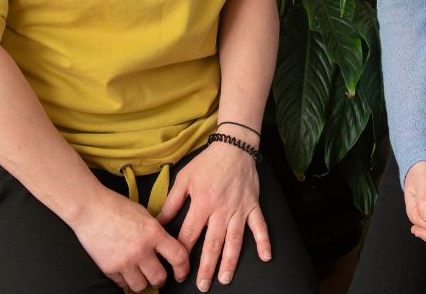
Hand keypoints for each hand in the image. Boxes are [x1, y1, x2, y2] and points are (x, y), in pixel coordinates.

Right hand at [68, 185, 189, 291]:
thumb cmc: (116, 207)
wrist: (90, 208)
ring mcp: (124, 261)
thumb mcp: (144, 215)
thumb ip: (156, 232)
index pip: (178, 256)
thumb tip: (164, 246)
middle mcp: (141, 250)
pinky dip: (125, 280)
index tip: (182, 273)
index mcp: (154, 233)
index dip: (183, 269)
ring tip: (141, 275)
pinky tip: (125, 271)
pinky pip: (122, 284)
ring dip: (143, 282)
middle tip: (159, 276)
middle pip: (160, 277)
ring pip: (141, 286)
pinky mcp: (109, 268)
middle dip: (161, 279)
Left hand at [158, 141, 269, 291]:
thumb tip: (159, 221)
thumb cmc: (207, 163)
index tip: (177, 266)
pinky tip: (265, 257)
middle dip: (206, 266)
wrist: (234, 147)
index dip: (182, 251)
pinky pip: (260, 225)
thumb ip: (172, 202)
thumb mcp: (184, 179)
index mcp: (202, 203)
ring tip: (225, 278)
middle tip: (202, 285)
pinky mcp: (252, 206)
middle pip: (213, 242)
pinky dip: (264, 241)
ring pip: (235, 239)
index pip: (190, 233)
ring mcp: (239, 209)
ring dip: (230, 260)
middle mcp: (221, 209)